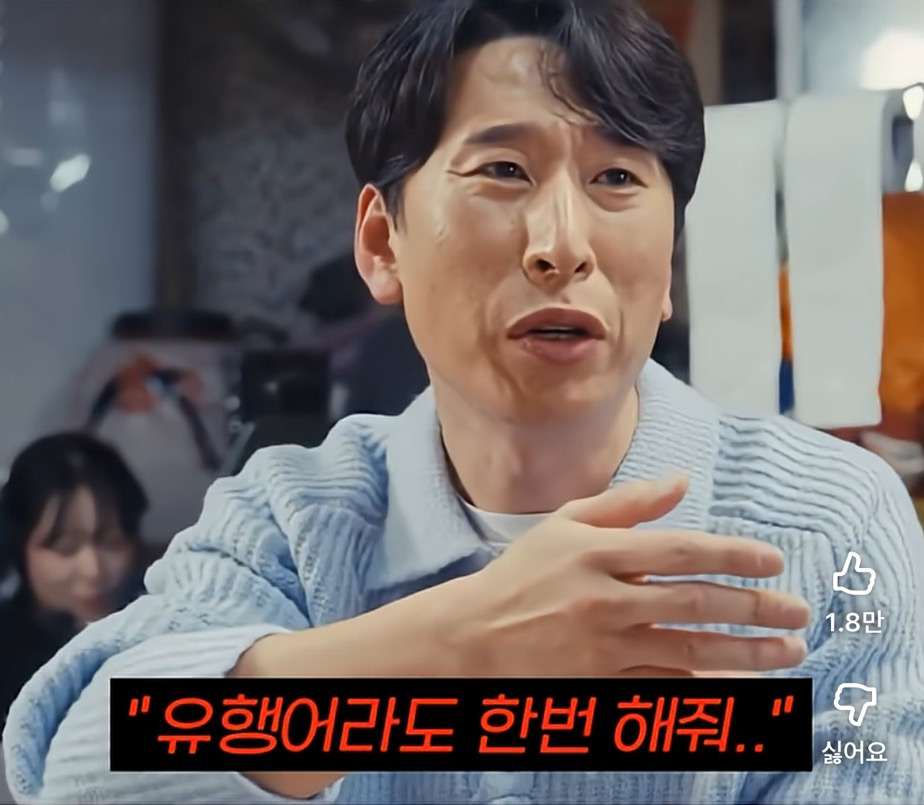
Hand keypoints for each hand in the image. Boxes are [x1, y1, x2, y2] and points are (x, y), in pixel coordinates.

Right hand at [452, 476, 810, 676]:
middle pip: (694, 602)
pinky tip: (738, 683)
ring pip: (689, 650)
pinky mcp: (600, 682)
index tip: (773, 560)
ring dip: (746, 652)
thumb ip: (626, 503)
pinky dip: (704, 686)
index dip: (732, 554)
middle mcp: (604, 599)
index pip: (680, 551)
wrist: (474, 634)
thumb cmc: (523, 572)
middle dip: (754, 607)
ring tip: (787, 652)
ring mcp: (603, 646)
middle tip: (797, 611)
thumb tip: (683, 482)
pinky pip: (663, 686)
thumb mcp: (565, 523)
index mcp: (596, 553)